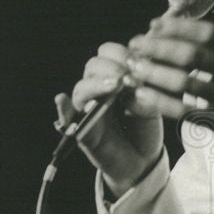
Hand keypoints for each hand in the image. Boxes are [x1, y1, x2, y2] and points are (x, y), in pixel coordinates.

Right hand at [55, 41, 163, 196]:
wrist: (143, 161)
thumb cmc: (146, 129)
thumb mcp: (152, 107)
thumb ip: (145, 94)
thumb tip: (135, 84)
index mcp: (116, 76)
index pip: (110, 53)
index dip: (122, 54)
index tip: (138, 61)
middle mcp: (98, 88)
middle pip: (94, 65)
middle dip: (111, 67)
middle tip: (128, 77)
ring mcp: (88, 108)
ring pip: (82, 87)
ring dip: (97, 84)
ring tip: (115, 86)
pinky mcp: (81, 129)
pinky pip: (66, 117)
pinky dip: (63, 108)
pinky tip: (61, 100)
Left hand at [125, 18, 213, 154]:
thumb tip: (181, 28)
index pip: (208, 33)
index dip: (176, 28)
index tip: (153, 25)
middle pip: (193, 56)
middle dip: (159, 48)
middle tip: (135, 45)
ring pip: (185, 83)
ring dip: (154, 74)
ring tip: (134, 68)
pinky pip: (186, 112)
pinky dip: (160, 102)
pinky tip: (142, 95)